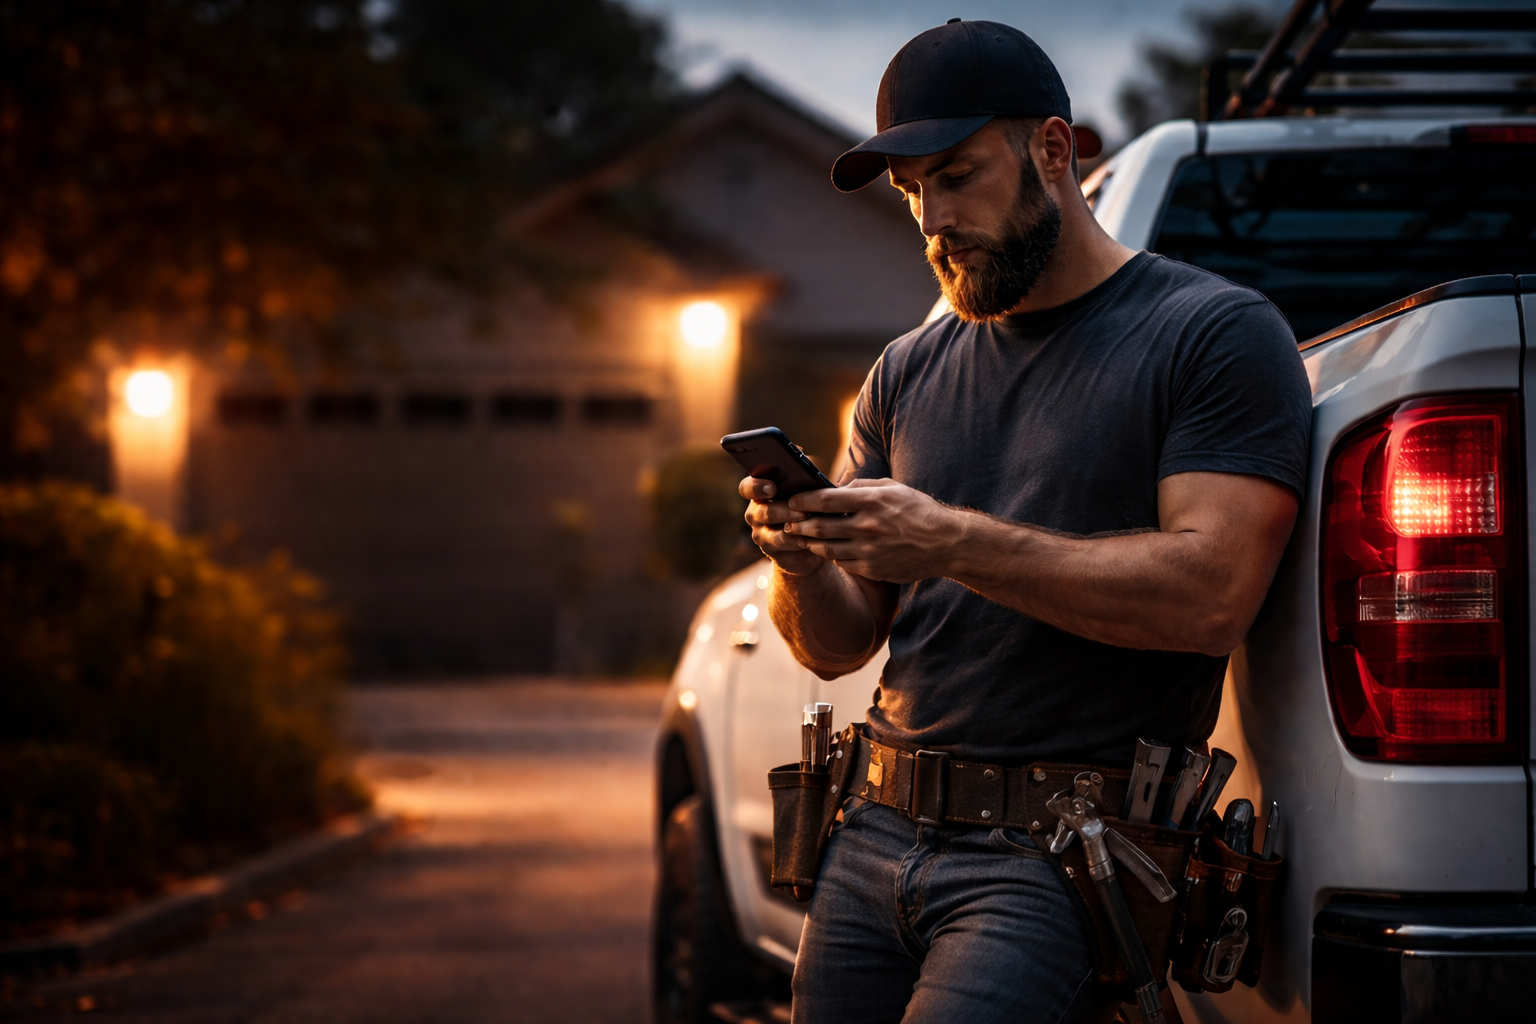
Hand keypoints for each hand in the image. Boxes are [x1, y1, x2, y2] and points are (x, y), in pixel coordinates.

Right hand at [739, 476, 826, 575]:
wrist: (812, 538)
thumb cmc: (808, 507)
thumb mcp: (806, 491)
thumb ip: (803, 481)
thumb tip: (810, 475)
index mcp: (759, 493)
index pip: (747, 488)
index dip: (756, 487)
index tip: (772, 488)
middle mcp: (755, 514)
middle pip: (764, 512)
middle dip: (785, 511)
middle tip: (804, 512)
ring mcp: (761, 535)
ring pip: (775, 533)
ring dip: (794, 529)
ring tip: (811, 524)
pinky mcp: (772, 552)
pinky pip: (785, 549)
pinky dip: (799, 543)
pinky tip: (812, 539)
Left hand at [781, 478, 964, 583]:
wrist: (946, 543)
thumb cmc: (918, 511)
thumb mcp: (892, 488)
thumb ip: (861, 487)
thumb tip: (833, 487)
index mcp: (871, 501)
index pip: (825, 500)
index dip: (803, 501)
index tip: (792, 501)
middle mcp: (868, 526)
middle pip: (820, 526)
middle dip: (798, 525)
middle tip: (787, 522)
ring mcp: (869, 550)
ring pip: (826, 548)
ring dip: (809, 543)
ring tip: (800, 538)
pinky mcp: (873, 569)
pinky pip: (842, 562)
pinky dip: (830, 556)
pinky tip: (825, 551)